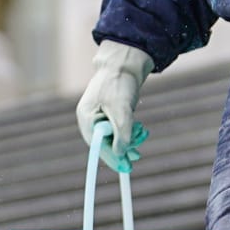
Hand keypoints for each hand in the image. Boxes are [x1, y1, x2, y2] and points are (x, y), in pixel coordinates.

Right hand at [75, 41, 153, 166]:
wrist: (124, 61)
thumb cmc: (119, 82)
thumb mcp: (122, 110)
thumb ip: (122, 134)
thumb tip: (121, 154)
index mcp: (86, 118)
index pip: (98, 146)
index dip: (112, 159)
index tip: (126, 169)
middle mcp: (90, 119)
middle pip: (106, 143)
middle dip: (124, 148)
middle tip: (139, 154)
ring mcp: (99, 116)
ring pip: (115, 137)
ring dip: (130, 139)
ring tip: (143, 133)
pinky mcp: (109, 112)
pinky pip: (120, 129)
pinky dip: (130, 131)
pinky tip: (141, 130)